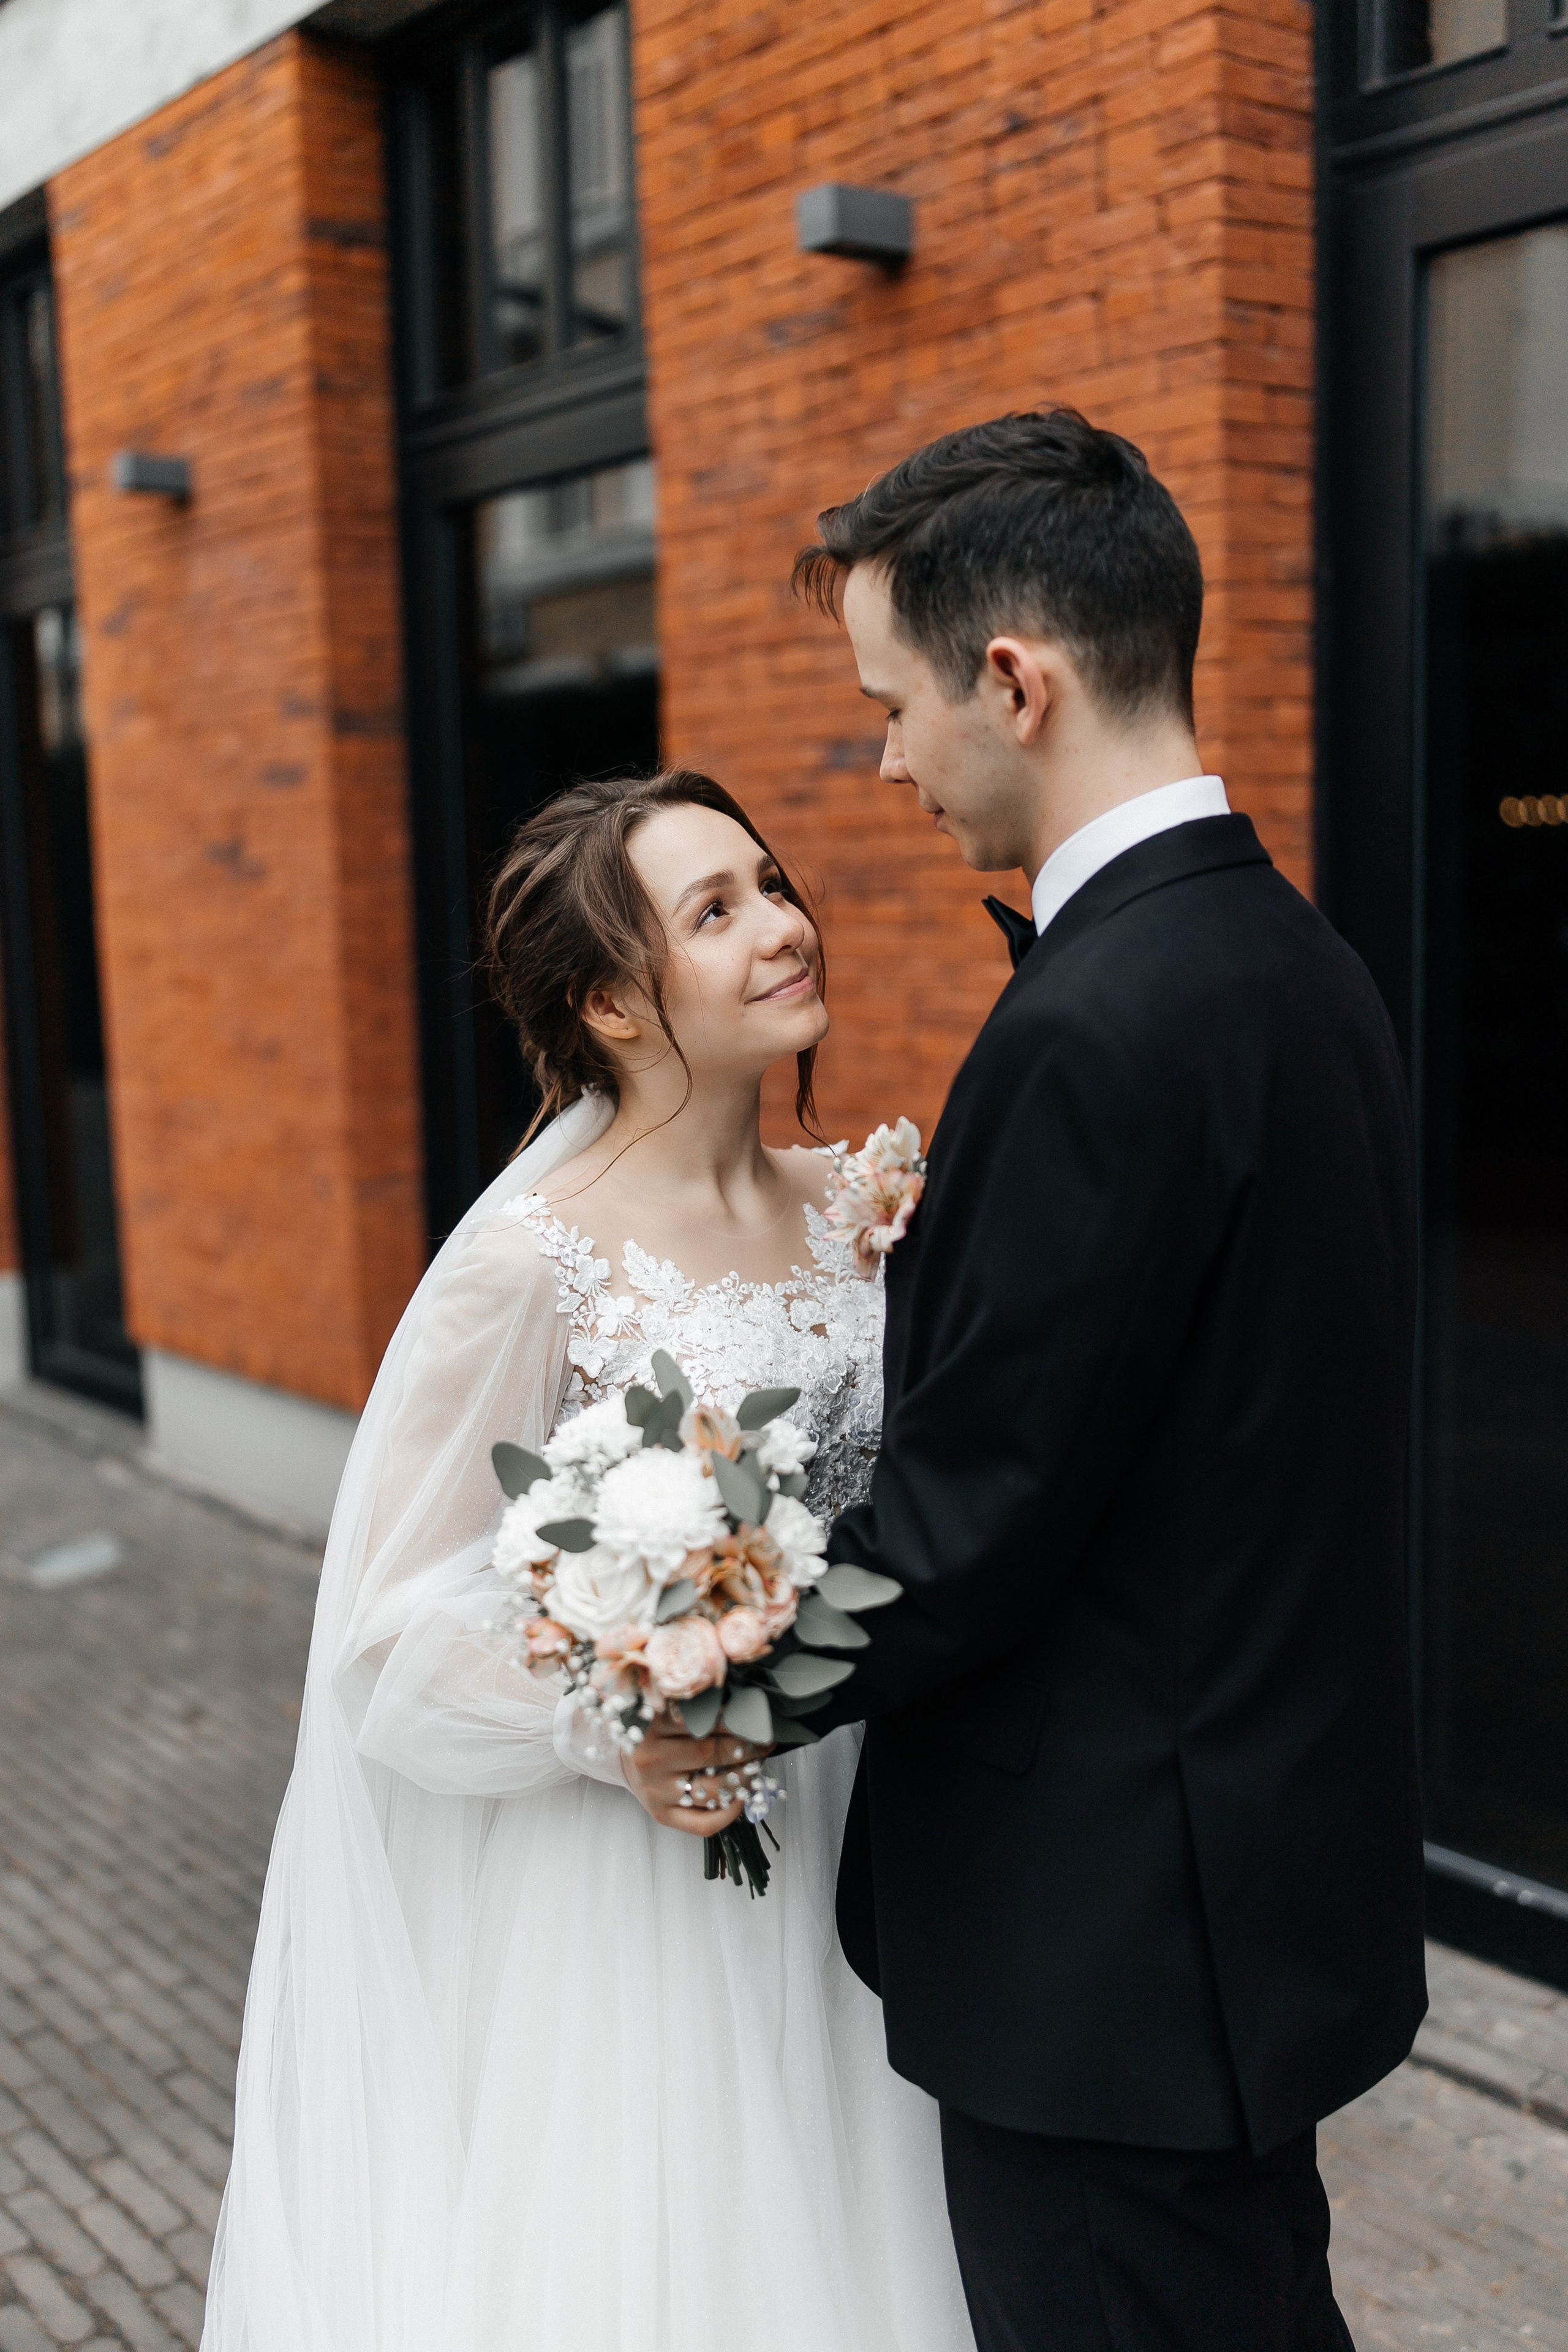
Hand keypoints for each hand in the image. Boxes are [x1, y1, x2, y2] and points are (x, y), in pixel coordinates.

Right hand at [621, 1707, 758, 1837]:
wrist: (628, 1762)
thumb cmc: (657, 1733)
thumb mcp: (667, 1710)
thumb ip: (697, 1706)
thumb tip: (744, 1701)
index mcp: (653, 1725)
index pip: (704, 1719)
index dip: (737, 1719)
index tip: (757, 1717)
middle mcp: (652, 1759)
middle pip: (710, 1752)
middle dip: (747, 1747)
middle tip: (766, 1741)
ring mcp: (656, 1791)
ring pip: (713, 1790)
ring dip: (745, 1778)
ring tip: (757, 1766)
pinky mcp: (661, 1815)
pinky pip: (703, 1823)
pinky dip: (729, 1814)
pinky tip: (741, 1798)